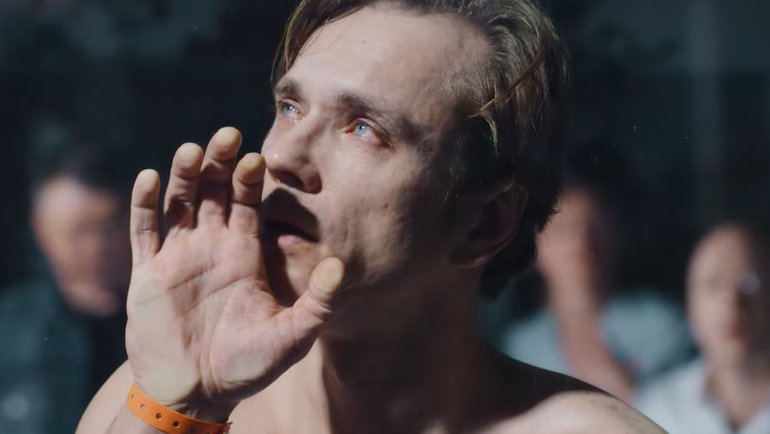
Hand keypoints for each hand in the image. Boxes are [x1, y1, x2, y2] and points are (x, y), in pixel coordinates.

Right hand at [126, 127, 343, 420]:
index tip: (258, 157)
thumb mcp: (292, 337)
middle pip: (213, 192)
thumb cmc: (249, 366)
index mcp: (244, 253)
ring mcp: (178, 256)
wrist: (198, 392)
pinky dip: (144, 205)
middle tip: (226, 135)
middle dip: (218, 164)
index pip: (248, 203)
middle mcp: (212, 246)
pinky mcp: (148, 273)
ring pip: (179, 204)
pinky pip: (144, 233)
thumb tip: (340, 266)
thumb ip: (318, 303)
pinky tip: (150, 178)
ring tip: (191, 150)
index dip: (251, 179)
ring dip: (183, 176)